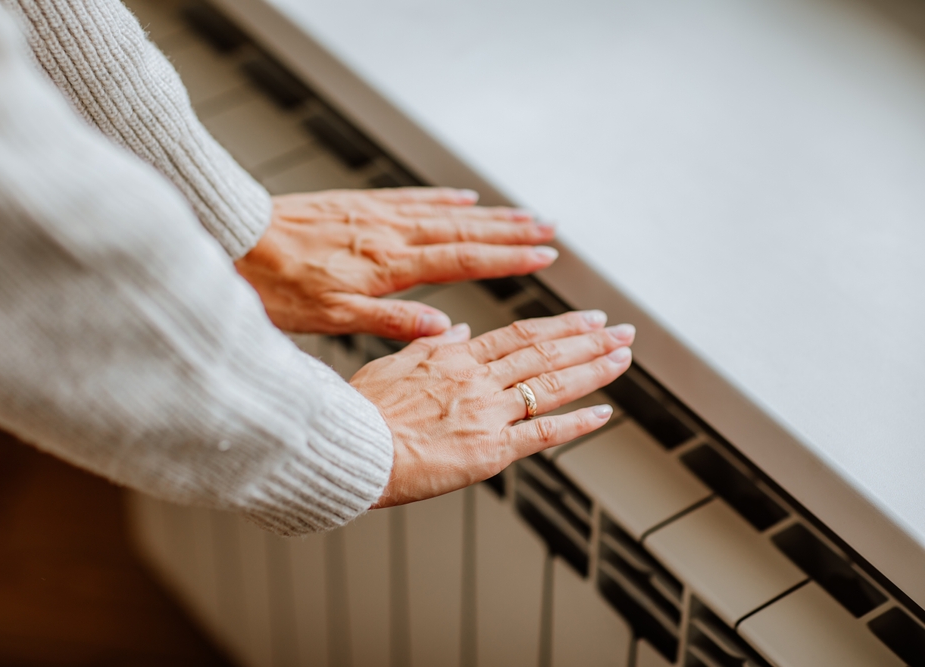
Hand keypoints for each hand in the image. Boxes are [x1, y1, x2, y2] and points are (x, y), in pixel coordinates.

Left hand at [234, 187, 557, 339]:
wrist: (235, 238)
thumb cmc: (275, 284)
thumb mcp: (331, 318)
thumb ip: (391, 321)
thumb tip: (442, 329)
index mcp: (387, 266)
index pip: (461, 261)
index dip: (507, 260)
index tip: (543, 257)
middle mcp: (389, 234)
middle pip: (464, 230)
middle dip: (511, 231)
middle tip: (549, 229)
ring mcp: (376, 215)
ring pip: (444, 212)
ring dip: (487, 213)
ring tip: (522, 213)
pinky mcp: (359, 205)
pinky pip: (412, 198)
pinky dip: (442, 198)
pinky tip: (461, 197)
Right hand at [349, 310, 635, 507]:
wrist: (352, 448)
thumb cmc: (361, 410)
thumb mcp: (391, 363)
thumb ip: (430, 345)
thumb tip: (461, 329)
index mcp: (455, 357)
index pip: (519, 334)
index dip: (559, 326)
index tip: (587, 319)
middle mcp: (479, 379)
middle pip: (545, 353)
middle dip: (590, 341)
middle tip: (622, 331)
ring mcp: (488, 413)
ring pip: (551, 384)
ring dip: (593, 370)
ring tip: (623, 358)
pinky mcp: (490, 450)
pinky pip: (542, 433)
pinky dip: (577, 423)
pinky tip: (603, 413)